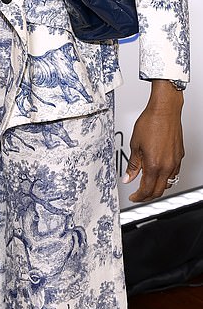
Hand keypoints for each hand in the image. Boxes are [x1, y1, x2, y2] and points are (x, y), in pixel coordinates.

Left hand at [123, 80, 183, 202]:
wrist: (164, 111)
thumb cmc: (150, 123)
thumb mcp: (135, 145)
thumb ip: (133, 165)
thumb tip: (128, 178)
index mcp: (154, 165)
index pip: (147, 190)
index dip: (139, 197)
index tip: (133, 197)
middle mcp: (167, 166)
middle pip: (158, 191)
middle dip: (147, 196)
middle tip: (138, 195)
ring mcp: (175, 161)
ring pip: (167, 183)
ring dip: (157, 188)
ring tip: (147, 185)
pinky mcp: (179, 156)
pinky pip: (174, 173)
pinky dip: (165, 178)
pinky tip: (158, 174)